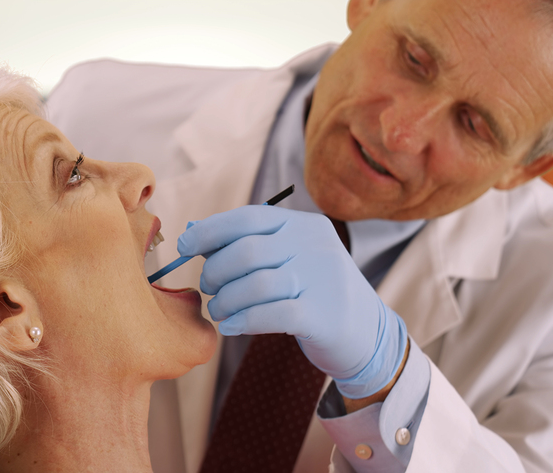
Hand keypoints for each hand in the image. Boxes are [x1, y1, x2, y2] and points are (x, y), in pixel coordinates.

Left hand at [177, 205, 407, 398]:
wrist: (368, 334)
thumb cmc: (314, 293)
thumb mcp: (291, 259)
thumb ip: (249, 245)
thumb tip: (193, 233)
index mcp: (304, 225)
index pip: (248, 217)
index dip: (210, 230)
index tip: (185, 247)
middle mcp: (315, 246)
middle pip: (246, 252)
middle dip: (215, 271)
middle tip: (209, 288)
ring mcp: (322, 279)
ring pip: (254, 285)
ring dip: (225, 301)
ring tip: (219, 311)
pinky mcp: (324, 316)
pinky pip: (270, 315)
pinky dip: (242, 321)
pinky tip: (230, 327)